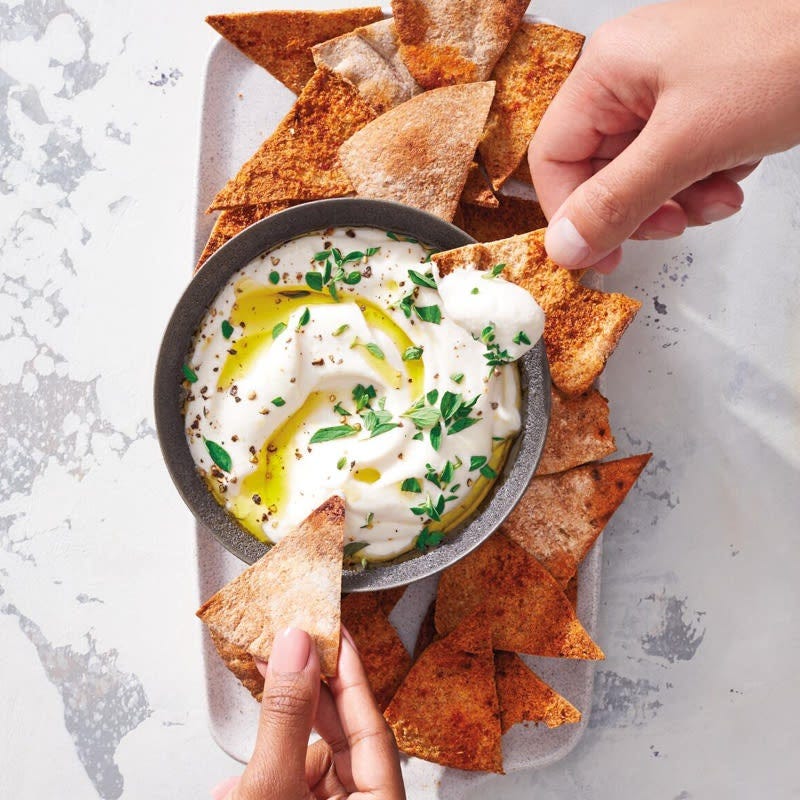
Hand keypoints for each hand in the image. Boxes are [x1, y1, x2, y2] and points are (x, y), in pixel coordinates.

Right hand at [211, 627, 404, 799]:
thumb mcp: (273, 787)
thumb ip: (286, 716)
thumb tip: (296, 647)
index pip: (372, 722)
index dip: (350, 672)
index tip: (333, 630)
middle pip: (341, 737)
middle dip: (304, 698)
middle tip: (287, 648)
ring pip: (311, 761)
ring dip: (274, 746)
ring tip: (252, 720)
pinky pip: (292, 784)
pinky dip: (265, 774)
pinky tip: (236, 786)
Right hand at [529, 0, 799, 271]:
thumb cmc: (788, 55)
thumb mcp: (689, 144)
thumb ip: (617, 202)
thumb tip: (564, 248)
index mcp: (608, 70)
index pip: (553, 158)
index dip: (570, 214)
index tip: (599, 254)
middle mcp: (629, 77)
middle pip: (600, 170)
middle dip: (641, 207)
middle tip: (674, 223)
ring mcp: (667, 88)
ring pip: (642, 173)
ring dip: (680, 198)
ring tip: (721, 191)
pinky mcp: (702, 102)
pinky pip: (679, 160)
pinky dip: (705, 178)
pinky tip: (736, 169)